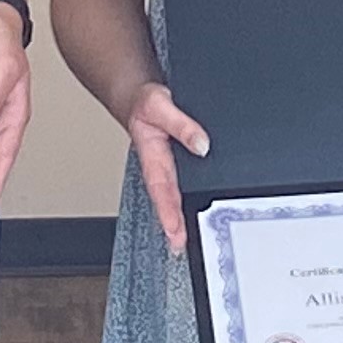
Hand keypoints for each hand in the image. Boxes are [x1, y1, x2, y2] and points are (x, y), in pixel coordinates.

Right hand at [123, 82, 209, 252]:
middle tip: (179, 246)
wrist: (140, 97)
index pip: (161, 188)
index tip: (173, 231)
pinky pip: (184, 184)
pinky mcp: (179, 163)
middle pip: (166, 200)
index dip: (167, 211)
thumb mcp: (161, 105)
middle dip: (172, 225)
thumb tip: (202, 144)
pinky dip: (189, 200)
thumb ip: (182, 125)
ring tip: (184, 241)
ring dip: (179, 218)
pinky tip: (199, 212)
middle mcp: (161, 165)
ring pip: (174, 196)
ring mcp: (170, 166)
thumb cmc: (145, 103)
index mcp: (152, 155)